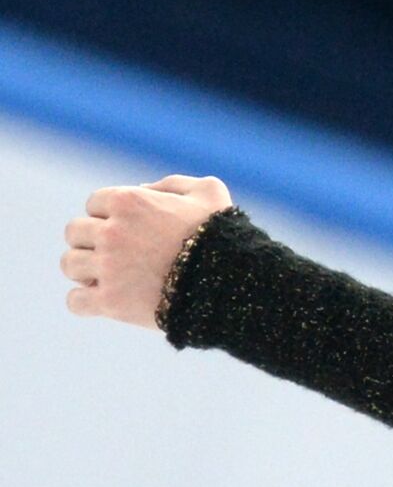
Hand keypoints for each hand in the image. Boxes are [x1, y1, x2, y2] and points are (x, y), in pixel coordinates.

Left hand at [60, 174, 233, 329]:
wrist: (229, 282)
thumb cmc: (221, 234)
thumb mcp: (208, 192)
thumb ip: (172, 184)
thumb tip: (142, 189)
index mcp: (129, 201)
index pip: (94, 203)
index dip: (109, 214)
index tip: (126, 227)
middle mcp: (111, 232)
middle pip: (75, 232)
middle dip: (91, 240)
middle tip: (114, 252)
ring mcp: (108, 268)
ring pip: (70, 264)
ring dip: (84, 269)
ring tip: (105, 275)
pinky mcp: (110, 302)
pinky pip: (75, 300)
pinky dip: (85, 300)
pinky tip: (104, 298)